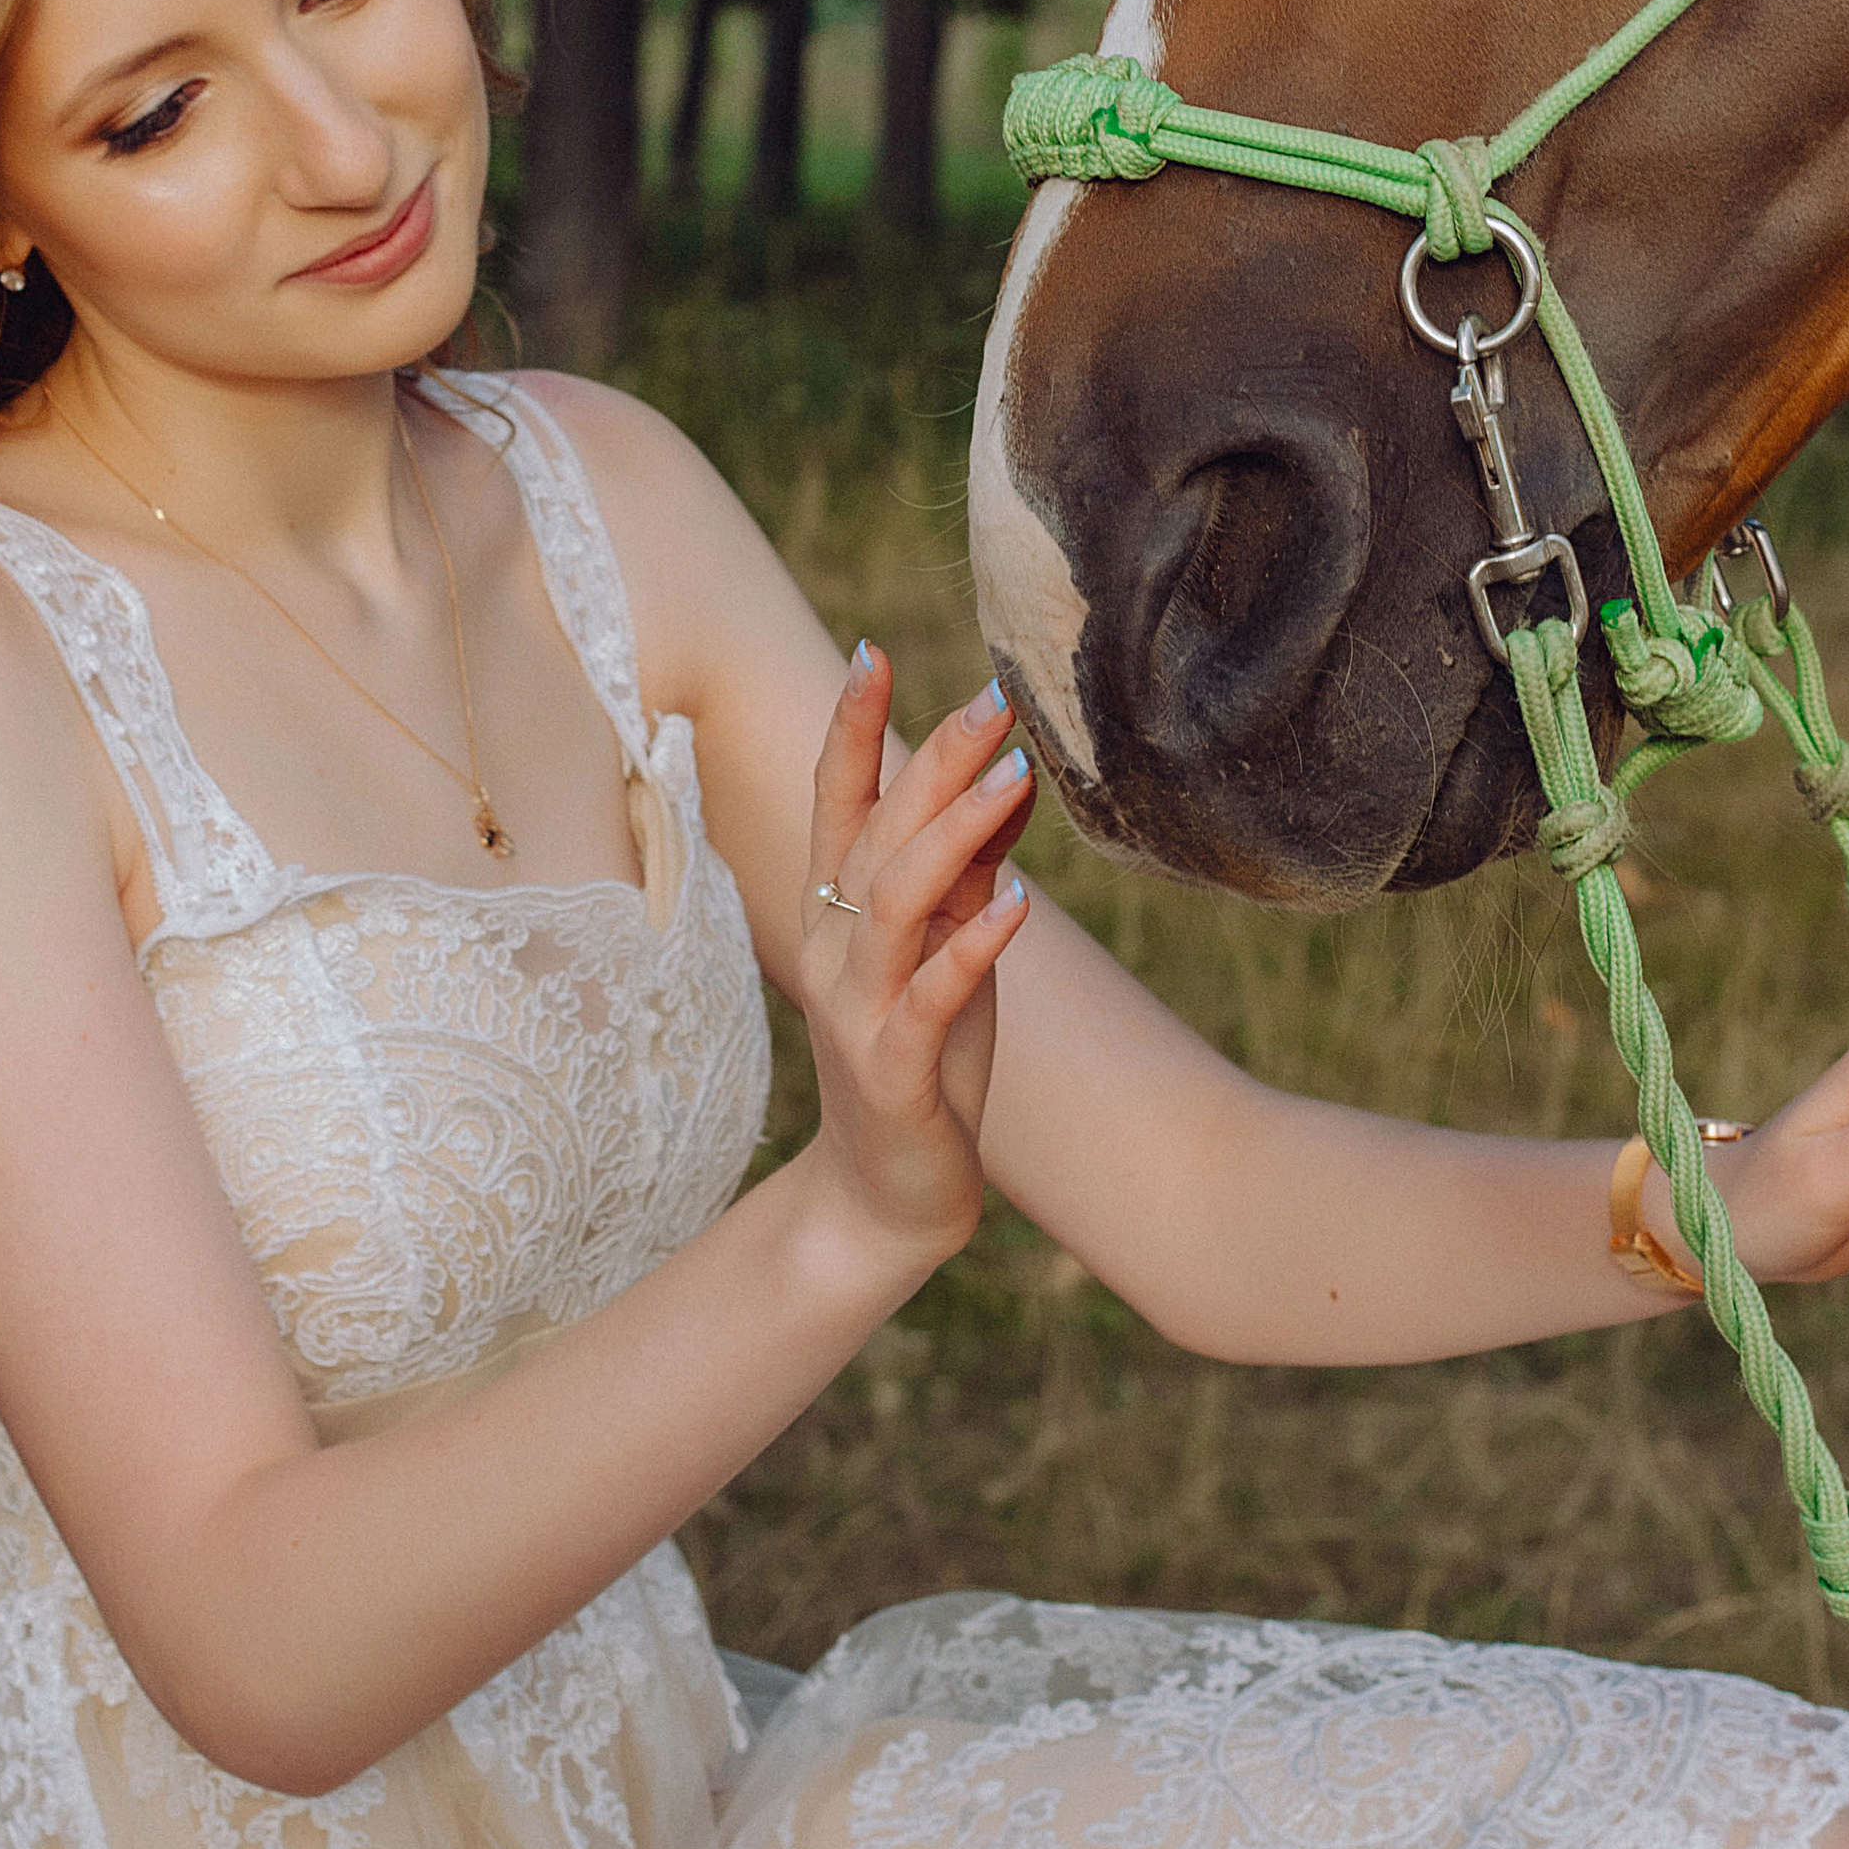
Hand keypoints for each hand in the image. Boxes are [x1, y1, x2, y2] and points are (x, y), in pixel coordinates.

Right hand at [795, 647, 1035, 1269]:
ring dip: (952, 835)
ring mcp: (857, 1012)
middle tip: (993, 699)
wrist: (887, 1197)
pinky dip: (970, 948)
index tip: (874, 652)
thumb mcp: (949, 949)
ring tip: (1013, 778)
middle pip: (872, 835)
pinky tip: (1015, 907)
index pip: (835, 803)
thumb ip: (968, 870)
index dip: (850, 729)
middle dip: (931, 761)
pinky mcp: (894, 1073)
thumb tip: (1008, 776)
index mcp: (836, 914)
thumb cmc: (924, 1060)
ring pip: (892, 901)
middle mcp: (833, 950)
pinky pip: (927, 999)